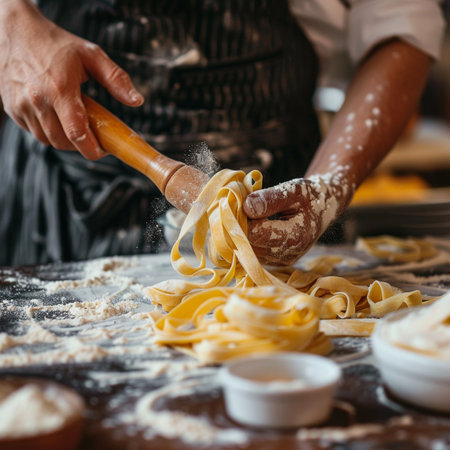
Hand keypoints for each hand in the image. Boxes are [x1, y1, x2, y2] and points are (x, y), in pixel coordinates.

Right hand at [0, 1, 142, 159]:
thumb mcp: (92, 55)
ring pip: (49, 140)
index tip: (105, 149)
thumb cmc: (56, 43)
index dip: (93, 149)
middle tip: (94, 134)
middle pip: (64, 142)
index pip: (77, 134)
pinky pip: (34, 133)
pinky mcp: (12, 109)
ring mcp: (21, 106)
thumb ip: (116, 79)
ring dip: (65, 139)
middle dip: (82, 145)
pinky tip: (56, 115)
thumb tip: (137, 101)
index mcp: (59, 89)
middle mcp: (37, 100)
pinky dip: (48, 131)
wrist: (14, 31)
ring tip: (75, 121)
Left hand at [243, 175, 350, 265]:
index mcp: (295, 236)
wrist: (324, 209)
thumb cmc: (309, 195)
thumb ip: (271, 198)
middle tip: (232, 207)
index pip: (256, 233)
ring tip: (239, 214)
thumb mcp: (293, 190)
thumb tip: (245, 206)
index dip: (240, 219)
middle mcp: (288, 254)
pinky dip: (245, 239)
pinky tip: (246, 224)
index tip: (233, 203)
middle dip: (237, 227)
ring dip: (239, 234)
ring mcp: (281, 261)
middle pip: (249, 245)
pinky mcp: (275, 262)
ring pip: (247, 251)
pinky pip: (252, 253)